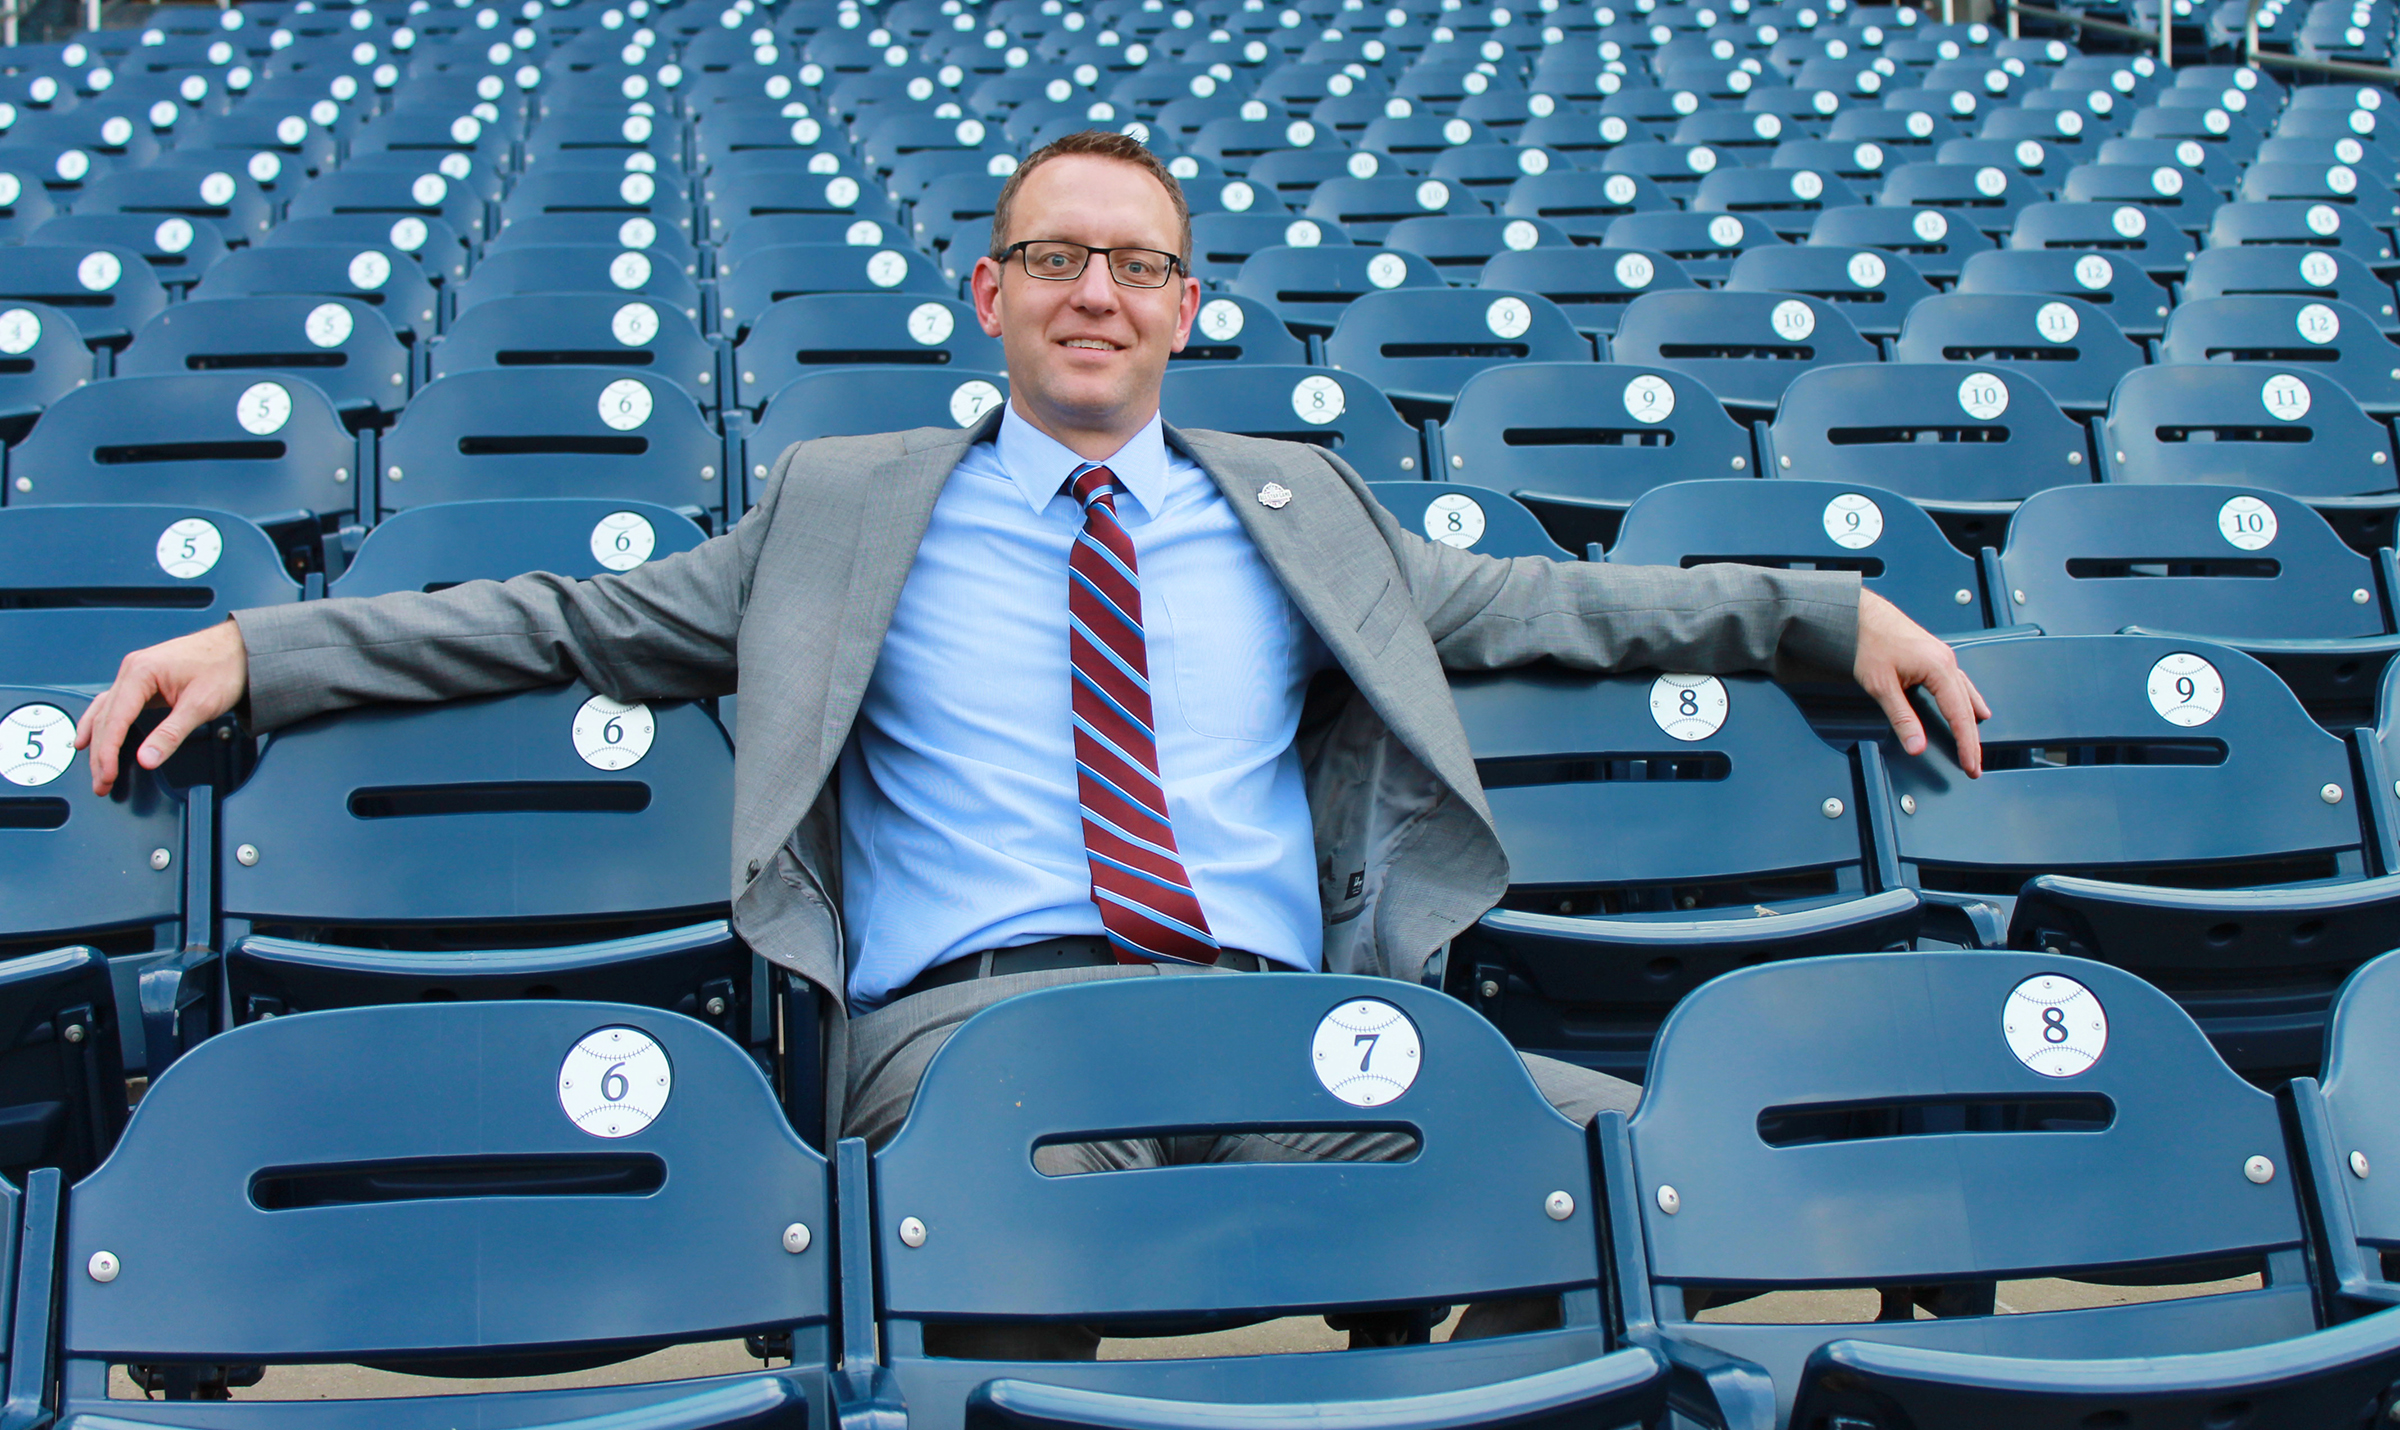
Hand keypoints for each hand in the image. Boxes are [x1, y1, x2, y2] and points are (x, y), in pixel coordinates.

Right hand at [73, 618, 248, 796]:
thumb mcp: (200, 705)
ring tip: (95, 769)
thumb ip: (171, 734)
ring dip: (98, 742)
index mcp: (140, 672)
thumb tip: (146, 759)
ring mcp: (136, 673)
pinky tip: (92, 738)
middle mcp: (132, 669)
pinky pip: (115, 704)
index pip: (114, 719)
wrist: (242, 648)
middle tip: (100, 783)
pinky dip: (103, 724)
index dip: (107, 751)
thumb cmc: (225, 666)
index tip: (106, 775)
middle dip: (100, 754)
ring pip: (106, 712)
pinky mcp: (144, 680)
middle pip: (105, 718)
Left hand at [1853, 590, 1989, 777]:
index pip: (1960, 715)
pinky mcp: (1934, 654)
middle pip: (1967, 707)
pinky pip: (1958, 681)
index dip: (1966, 744)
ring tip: (1976, 741)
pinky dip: (1965, 699)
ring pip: (1966, 693)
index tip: (1971, 766)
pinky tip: (1968, 704)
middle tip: (1975, 765)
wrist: (1859, 614)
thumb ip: (1902, 718)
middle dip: (1972, 739)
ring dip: (1971, 719)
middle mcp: (1947, 660)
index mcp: (1939, 668)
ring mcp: (1942, 655)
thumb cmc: (1868, 641)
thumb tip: (1916, 745)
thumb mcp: (1882, 686)